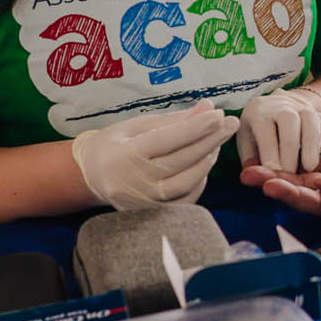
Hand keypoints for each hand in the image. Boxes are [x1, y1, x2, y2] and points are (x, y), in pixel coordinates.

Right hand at [69, 102, 238, 208]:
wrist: (91, 175)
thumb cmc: (114, 144)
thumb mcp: (137, 125)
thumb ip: (173, 119)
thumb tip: (208, 107)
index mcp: (126, 155)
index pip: (168, 139)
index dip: (196, 127)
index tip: (219, 114)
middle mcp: (134, 182)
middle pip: (182, 160)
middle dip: (210, 140)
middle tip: (230, 123)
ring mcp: (143, 202)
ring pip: (187, 182)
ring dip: (207, 160)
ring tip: (217, 141)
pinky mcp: (152, 214)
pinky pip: (185, 199)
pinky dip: (200, 181)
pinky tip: (205, 163)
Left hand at [237, 88, 320, 173]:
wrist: (274, 108)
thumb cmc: (257, 131)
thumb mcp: (247, 142)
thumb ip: (251, 157)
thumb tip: (253, 173)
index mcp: (259, 112)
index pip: (265, 130)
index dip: (270, 152)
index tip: (273, 173)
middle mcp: (281, 105)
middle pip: (289, 120)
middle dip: (291, 148)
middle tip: (291, 173)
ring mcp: (301, 107)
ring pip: (310, 118)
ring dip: (311, 143)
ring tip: (310, 167)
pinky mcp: (318, 113)